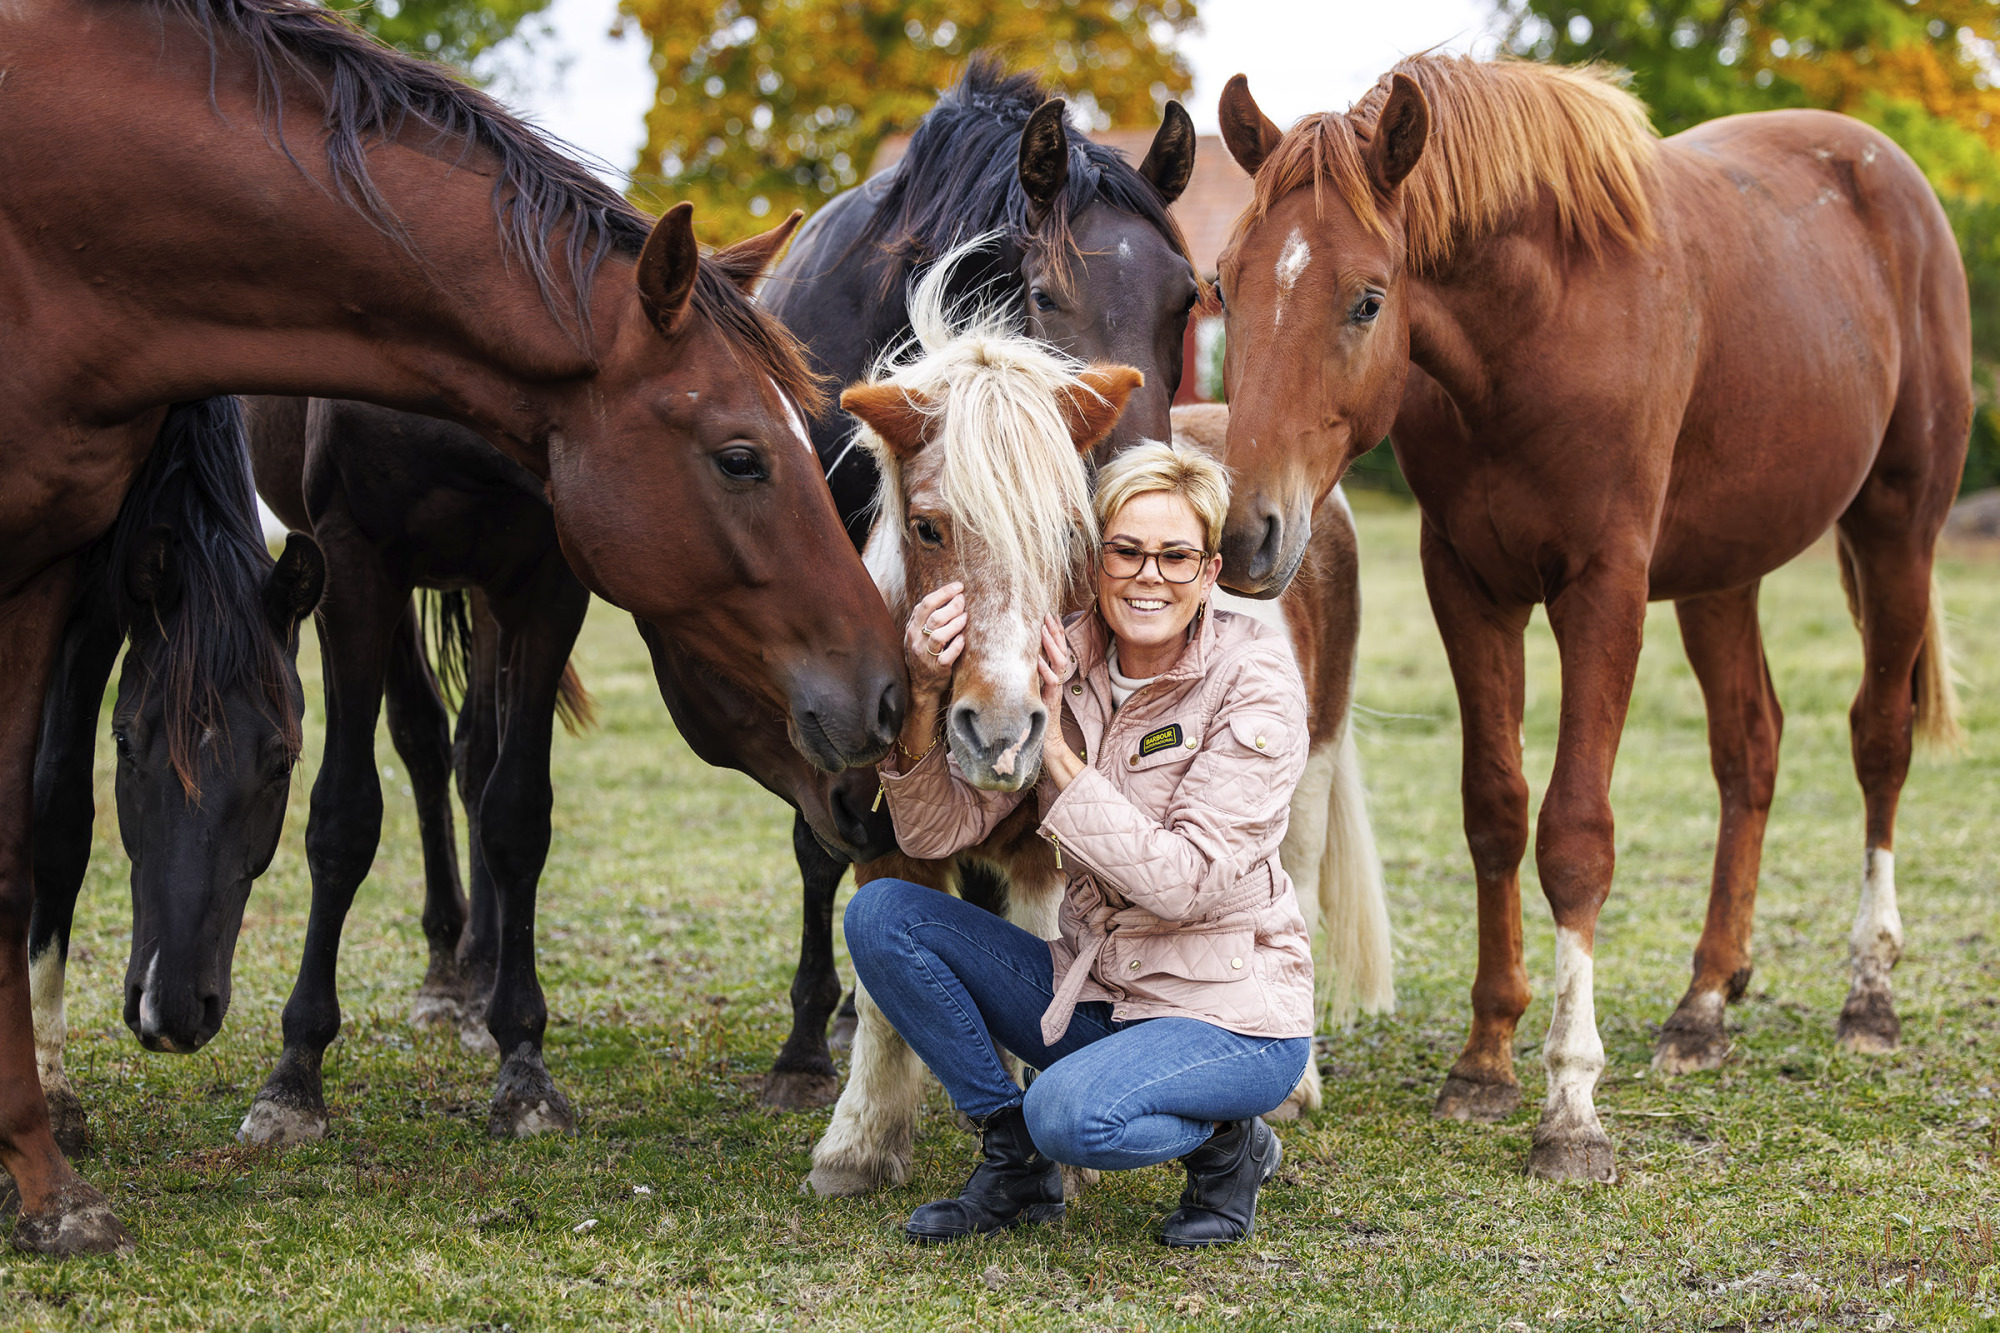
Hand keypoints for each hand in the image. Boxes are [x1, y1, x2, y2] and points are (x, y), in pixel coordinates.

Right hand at [904, 582, 965, 698]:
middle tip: (963, 601)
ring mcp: (926, 656)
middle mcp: (917, 640)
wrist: (921, 686)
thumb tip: (950, 595)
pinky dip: (957, 646)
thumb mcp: (918, 634)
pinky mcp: (937, 669)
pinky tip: (963, 639)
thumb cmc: (924, 654)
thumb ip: (927, 617)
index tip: (959, 587)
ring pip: (940, 636)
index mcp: (912, 628)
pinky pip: (947, 656)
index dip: (943, 593)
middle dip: (952, 606)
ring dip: (955, 624)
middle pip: (934, 617)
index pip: (926, 604)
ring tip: (965, 618)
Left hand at [1036, 614, 1082, 787]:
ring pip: (1060, 662)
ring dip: (1051, 645)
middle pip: (1062, 650)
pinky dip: (1044, 671)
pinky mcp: (1051, 700)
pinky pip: (1051, 683)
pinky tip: (1037, 661)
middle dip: (1055, 632)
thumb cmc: (1034, 715)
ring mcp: (1055, 689)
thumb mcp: (1031, 688)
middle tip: (1048, 616)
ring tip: (1043, 631)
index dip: (1055, 631)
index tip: (1049, 615)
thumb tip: (1017, 654)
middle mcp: (1056, 679)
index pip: (1058, 648)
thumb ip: (1029, 673)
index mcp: (1052, 674)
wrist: (1043, 741)